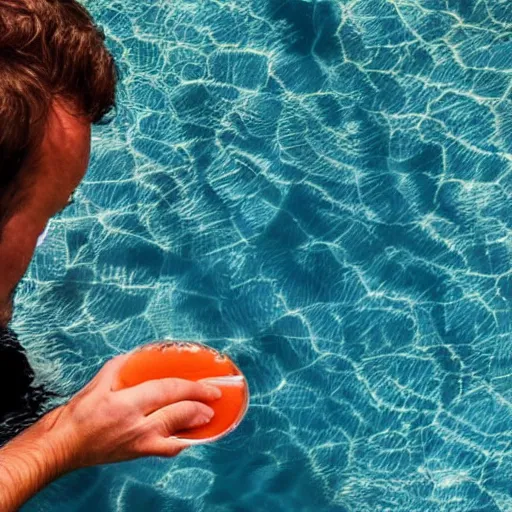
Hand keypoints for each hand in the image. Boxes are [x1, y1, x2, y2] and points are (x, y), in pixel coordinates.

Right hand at [45, 354, 221, 469]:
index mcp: (126, 403)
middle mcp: (135, 426)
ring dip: (196, 427)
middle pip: (176, 414)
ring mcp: (138, 444)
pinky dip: (181, 442)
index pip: (167, 391)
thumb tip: (143, 355)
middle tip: (215, 400)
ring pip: (176, 437)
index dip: (192, 388)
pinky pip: (166, 450)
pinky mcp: (137, 454)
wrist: (63, 445)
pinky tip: (191, 434)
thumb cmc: (79, 412)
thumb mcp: (100, 381)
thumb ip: (124, 366)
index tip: (209, 387)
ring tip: (210, 417)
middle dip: (200, 407)